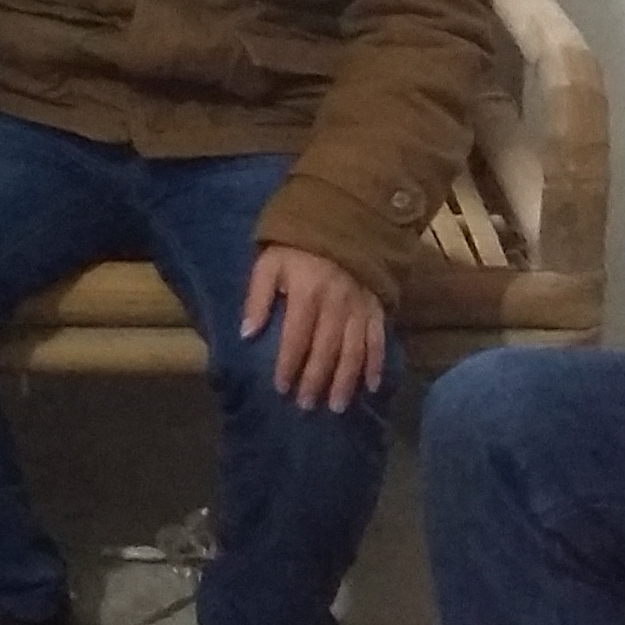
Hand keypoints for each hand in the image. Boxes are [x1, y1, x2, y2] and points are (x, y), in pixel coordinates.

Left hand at [242, 244, 388, 412]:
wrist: (344, 219)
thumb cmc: (297, 246)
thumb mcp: (269, 262)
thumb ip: (257, 297)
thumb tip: (247, 334)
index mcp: (307, 292)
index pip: (296, 337)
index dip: (288, 364)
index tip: (280, 388)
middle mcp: (336, 303)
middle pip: (326, 349)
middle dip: (315, 380)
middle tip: (306, 405)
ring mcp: (360, 307)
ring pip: (353, 351)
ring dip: (345, 381)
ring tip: (335, 406)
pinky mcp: (377, 307)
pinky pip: (378, 340)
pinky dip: (376, 365)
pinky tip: (371, 387)